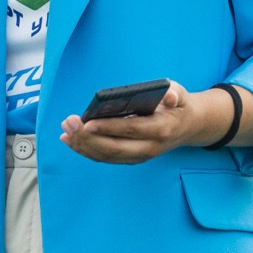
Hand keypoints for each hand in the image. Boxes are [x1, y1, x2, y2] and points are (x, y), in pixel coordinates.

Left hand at [59, 81, 227, 164]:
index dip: (108, 128)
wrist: (188, 127)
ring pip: (108, 156)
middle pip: (115, 148)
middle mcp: (150, 147)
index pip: (131, 129)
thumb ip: (174, 93)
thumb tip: (169, 96)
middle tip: (69, 124)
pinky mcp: (132, 159)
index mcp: (161, 129)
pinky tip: (70, 140)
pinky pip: (106, 158)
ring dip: (83, 146)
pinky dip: (86, 151)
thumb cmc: (177, 105)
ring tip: (65, 130)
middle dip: (88, 138)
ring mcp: (140, 156)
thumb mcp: (180, 93)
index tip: (87, 122)